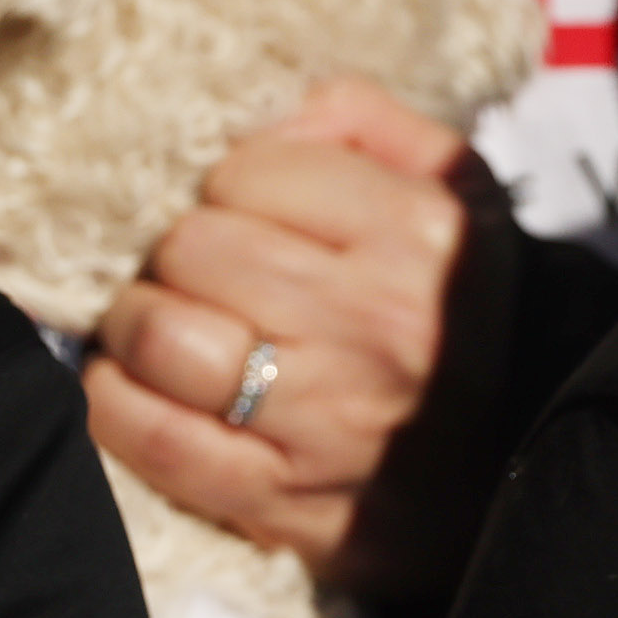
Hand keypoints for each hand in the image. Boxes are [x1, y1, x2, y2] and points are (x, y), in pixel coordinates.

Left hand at [84, 76, 519, 598]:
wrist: (502, 466)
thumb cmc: (445, 308)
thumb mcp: (444, 187)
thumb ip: (355, 120)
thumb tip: (253, 115)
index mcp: (419, 231)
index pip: (249, 170)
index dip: (219, 187)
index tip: (231, 214)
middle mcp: (378, 324)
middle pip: (193, 249)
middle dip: (170, 256)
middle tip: (184, 275)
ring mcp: (327, 421)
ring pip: (162, 339)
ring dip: (134, 328)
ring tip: (154, 327)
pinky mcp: (282, 501)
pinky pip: (156, 439)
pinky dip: (115, 406)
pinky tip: (129, 388)